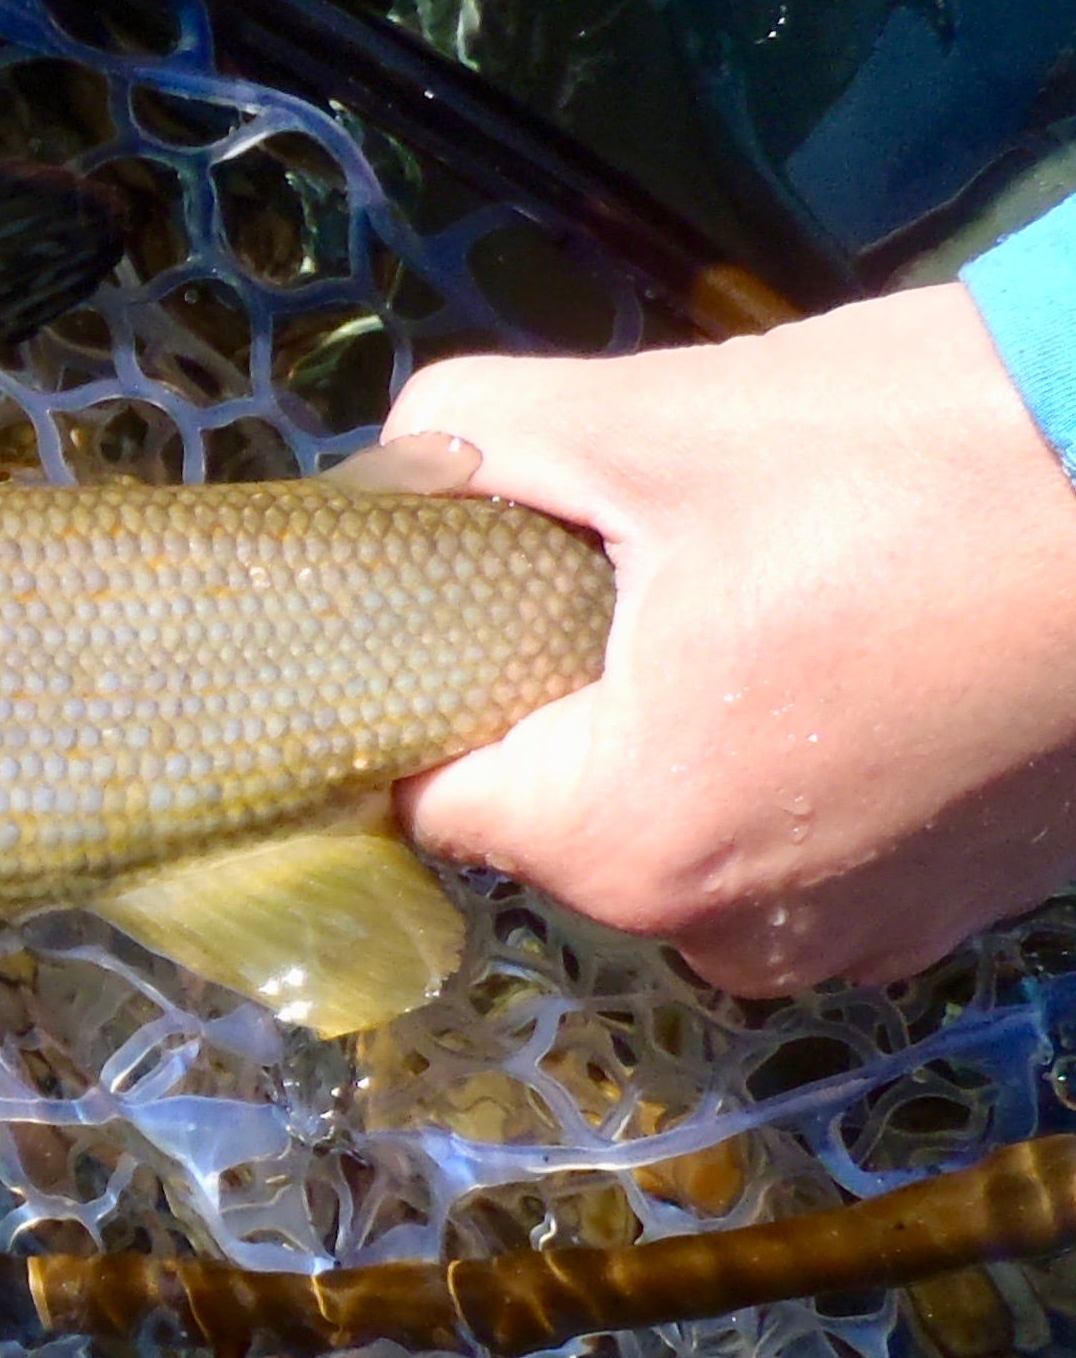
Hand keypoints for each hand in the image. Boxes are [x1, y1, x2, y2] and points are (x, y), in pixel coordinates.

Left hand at [390, 283, 1075, 995]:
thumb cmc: (933, 455)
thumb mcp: (661, 421)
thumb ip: (473, 438)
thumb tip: (393, 469)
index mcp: (631, 847)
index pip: (439, 792)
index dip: (439, 685)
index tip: (479, 596)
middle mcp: (735, 936)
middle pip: (574, 812)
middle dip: (586, 693)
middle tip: (664, 564)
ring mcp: (868, 933)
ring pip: (702, 824)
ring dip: (713, 721)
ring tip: (790, 592)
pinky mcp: (966, 901)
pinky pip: (825, 833)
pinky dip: (825, 750)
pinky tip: (878, 640)